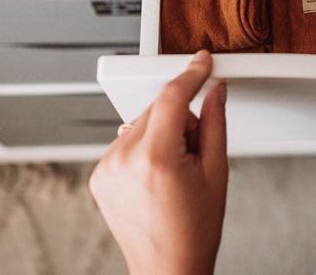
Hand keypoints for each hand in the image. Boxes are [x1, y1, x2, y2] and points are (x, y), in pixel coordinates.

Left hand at [89, 50, 227, 274]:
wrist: (168, 268)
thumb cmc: (193, 230)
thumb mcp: (216, 172)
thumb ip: (214, 122)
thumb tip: (215, 91)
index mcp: (155, 157)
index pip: (173, 96)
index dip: (191, 74)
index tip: (203, 61)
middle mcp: (123, 158)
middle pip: (157, 107)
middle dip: (182, 117)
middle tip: (195, 151)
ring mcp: (106, 166)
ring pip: (142, 122)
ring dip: (163, 131)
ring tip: (175, 169)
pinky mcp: (99, 174)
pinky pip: (126, 140)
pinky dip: (145, 146)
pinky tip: (157, 175)